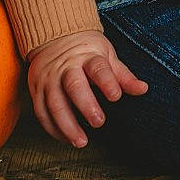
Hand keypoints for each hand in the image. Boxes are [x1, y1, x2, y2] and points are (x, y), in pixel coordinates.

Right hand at [25, 30, 148, 147]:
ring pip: (54, 104)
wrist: (53, 37)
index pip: (97, 68)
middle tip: (99, 122)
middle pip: (74, 86)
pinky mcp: (36, 90)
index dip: (107, 82)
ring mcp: (48, 79)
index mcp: (86, 56)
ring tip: (81, 142)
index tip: (116, 97)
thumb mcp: (106, 56)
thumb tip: (143, 89)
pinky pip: (41, 113)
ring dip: (67, 125)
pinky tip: (66, 139)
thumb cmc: (86, 50)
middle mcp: (65, 67)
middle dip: (86, 105)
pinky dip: (53, 129)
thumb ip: (122, 75)